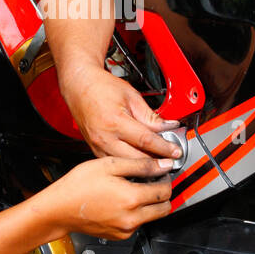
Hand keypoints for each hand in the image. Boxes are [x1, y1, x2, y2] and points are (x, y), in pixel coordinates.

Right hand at [44, 156, 172, 238]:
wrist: (59, 209)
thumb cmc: (78, 185)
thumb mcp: (109, 165)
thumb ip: (140, 165)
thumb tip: (163, 165)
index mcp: (131, 198)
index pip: (165, 191)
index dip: (166, 179)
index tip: (160, 173)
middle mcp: (132, 218)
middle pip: (165, 208)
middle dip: (162, 194)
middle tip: (151, 182)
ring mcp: (126, 229)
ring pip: (152, 217)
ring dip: (150, 205)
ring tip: (133, 190)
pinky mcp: (119, 236)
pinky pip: (138, 224)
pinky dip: (136, 213)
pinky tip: (121, 202)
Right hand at [61, 64, 181, 161]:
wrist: (79, 85)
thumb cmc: (101, 87)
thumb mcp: (131, 96)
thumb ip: (150, 115)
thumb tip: (167, 127)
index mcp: (115, 121)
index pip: (146, 140)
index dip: (164, 147)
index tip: (175, 152)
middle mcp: (104, 136)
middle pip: (136, 158)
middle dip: (156, 163)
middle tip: (171, 163)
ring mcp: (97, 145)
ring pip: (125, 165)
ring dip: (143, 168)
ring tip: (158, 166)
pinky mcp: (94, 149)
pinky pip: (115, 163)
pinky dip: (128, 166)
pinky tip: (139, 164)